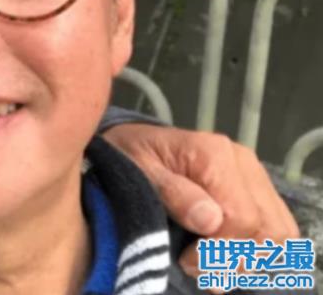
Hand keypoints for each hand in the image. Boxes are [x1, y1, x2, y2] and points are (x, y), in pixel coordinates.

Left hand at [103, 123, 299, 274]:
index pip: (241, 217)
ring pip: (279, 230)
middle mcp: (242, 161)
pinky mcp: (254, 187)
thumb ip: (171, 193)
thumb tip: (210, 221)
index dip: (219, 248)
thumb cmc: (129, 155)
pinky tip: (225, 252)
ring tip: (210, 261)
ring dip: (249, 254)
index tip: (186, 260)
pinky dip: (257, 246)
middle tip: (196, 265)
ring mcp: (252, 174)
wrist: (132, 142)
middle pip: (267, 227)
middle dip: (235, 256)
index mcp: (214, 154)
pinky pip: (276, 225)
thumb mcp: (137, 170)